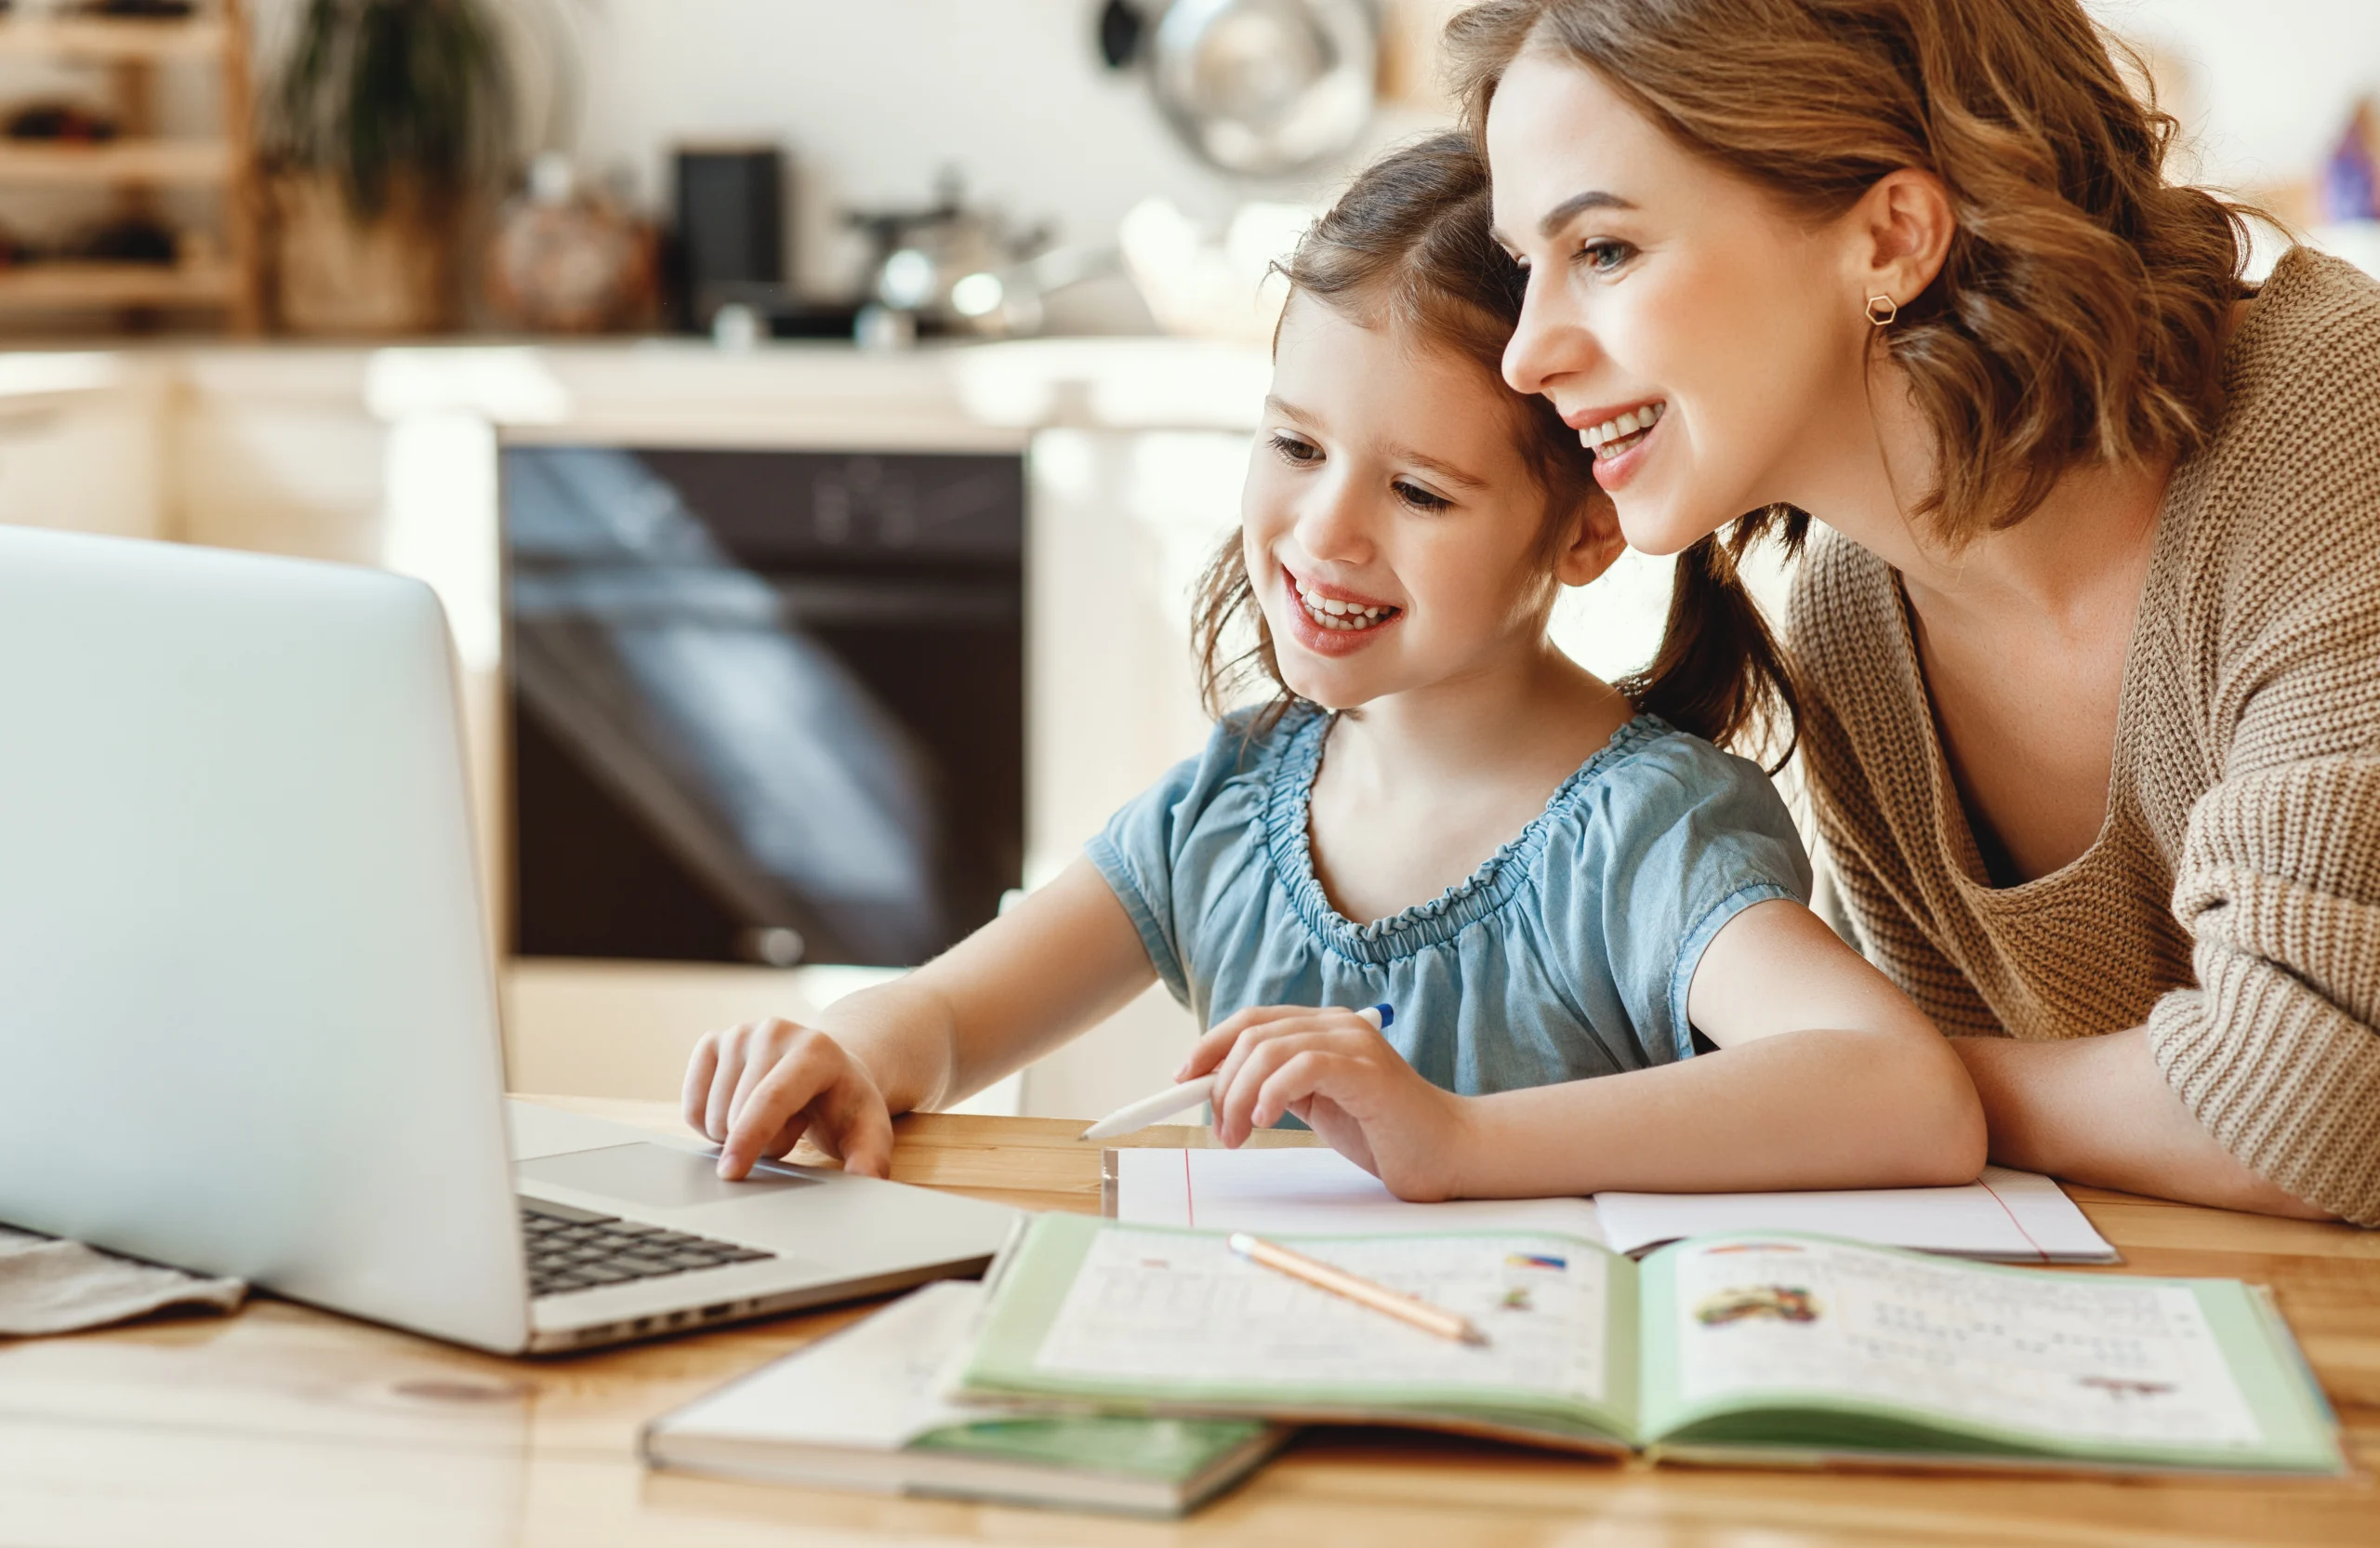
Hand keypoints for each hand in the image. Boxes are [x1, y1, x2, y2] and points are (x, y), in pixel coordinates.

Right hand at [683, 1018, 895, 1180]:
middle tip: (792, 1129)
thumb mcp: (869, 1132)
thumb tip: (867, 1180)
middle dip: (758, 1144)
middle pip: (736, 1114)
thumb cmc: (845, 1106)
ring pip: (710, 1115)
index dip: (750, 1138)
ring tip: (771, 1118)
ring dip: (735, 1136)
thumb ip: (871, 1159)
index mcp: (815, 1050)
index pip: (772, 1099)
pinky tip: (741, 1114)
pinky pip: (690, 1106)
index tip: (731, 1173)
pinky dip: (709, 1126)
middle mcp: (774, 1032)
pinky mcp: (711, 1043)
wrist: (827, 1071)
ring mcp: (739, 1033)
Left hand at [1181, 1005, 1470, 1200]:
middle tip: (1219, 1130)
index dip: (1210, 1045)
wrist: (1448, 1153)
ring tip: (1236, 1134)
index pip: (1252, 1021)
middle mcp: (1337, 1025)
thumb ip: (1277, 1089)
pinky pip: (1303, 1066)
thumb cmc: (1383, 1134)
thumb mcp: (1316, 1106)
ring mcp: (1353, 1043)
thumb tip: (1218, 1091)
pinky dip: (1272, 1092)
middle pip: (1253, 1033)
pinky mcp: (1367, 1070)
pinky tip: (1265, 1122)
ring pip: (1269, 1048)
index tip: (1182, 1080)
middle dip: (1221, 1082)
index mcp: (1323, 1028)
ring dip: (1238, 1095)